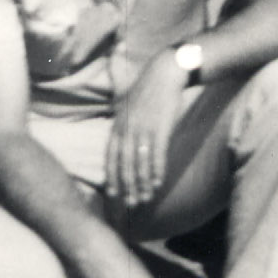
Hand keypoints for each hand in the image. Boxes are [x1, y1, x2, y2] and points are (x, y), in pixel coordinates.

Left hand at [105, 50, 187, 209]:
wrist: (166, 72)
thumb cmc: (147, 90)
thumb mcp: (126, 105)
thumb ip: (120, 126)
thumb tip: (117, 145)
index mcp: (117, 125)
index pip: (111, 158)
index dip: (112, 178)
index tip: (114, 196)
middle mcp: (128, 129)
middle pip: (125, 165)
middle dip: (128, 187)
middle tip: (131, 205)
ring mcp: (144, 129)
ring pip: (141, 163)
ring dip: (143, 183)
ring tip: (145, 198)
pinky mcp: (160, 127)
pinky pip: (157, 155)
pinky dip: (157, 170)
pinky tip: (158, 183)